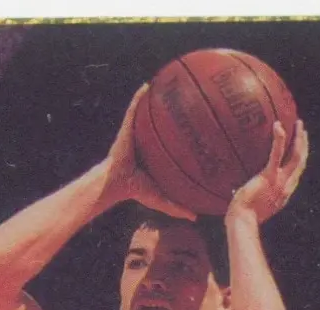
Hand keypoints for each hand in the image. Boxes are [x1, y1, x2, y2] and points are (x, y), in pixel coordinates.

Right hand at [105, 84, 195, 219]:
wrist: (116, 183)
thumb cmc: (136, 191)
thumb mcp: (161, 199)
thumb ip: (178, 207)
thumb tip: (196, 218)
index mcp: (160, 153)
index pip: (176, 140)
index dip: (187, 132)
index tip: (203, 123)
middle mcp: (151, 140)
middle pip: (166, 122)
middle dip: (177, 109)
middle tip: (194, 97)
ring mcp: (138, 132)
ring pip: (150, 112)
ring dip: (159, 96)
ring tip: (173, 81)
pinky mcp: (127, 127)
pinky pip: (134, 109)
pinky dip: (140, 96)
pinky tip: (148, 84)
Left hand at [226, 120, 308, 224]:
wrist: (242, 221)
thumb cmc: (242, 217)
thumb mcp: (251, 207)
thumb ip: (250, 197)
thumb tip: (236, 190)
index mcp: (283, 195)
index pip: (296, 176)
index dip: (300, 162)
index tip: (299, 150)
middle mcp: (286, 188)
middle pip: (301, 164)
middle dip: (305, 146)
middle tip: (303, 131)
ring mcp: (280, 182)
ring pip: (297, 157)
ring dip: (300, 139)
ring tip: (299, 123)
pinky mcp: (270, 176)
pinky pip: (277, 154)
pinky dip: (279, 139)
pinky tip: (278, 125)